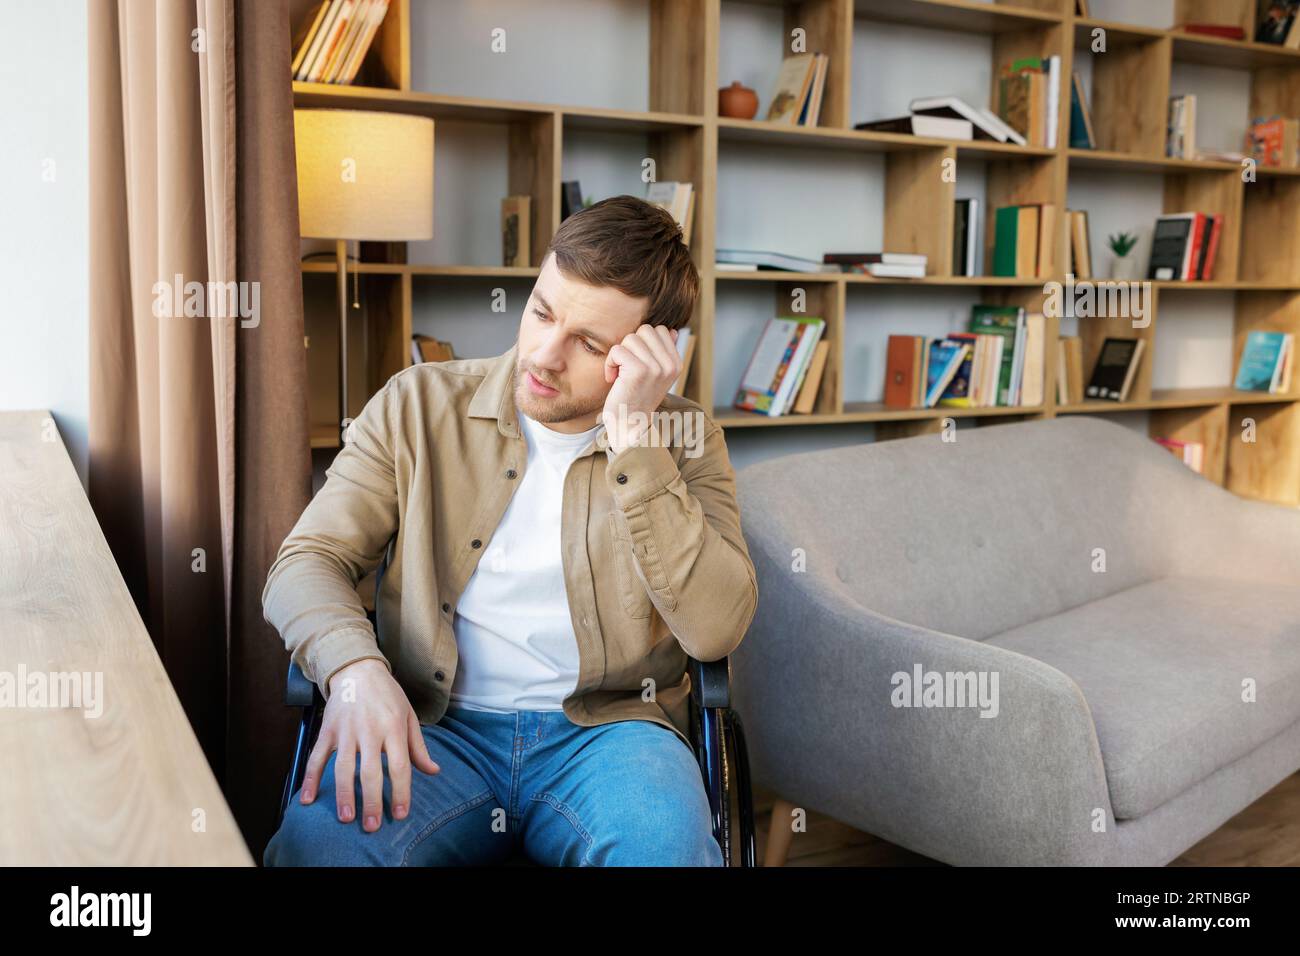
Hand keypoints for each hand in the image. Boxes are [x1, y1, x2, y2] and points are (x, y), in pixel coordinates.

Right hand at [299, 659, 440, 831]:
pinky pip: (317, 757)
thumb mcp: (408, 716)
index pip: (399, 766)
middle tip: (372, 825)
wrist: (358, 669)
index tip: (400, 814)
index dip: (400, 792)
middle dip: (371, 801)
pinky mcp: (327, 730)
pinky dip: (311, 778)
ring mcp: (346, 731)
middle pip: (370, 772)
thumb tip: (433, 771)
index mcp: (393, 728)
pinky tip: (308, 798)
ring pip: (343, 768)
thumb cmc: (388, 695)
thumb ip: (418, 747)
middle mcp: (370, 731)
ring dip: (344, 795)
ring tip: (347, 818)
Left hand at [602, 324, 680, 452]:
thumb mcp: (657, 375)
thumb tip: (673, 331)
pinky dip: (610, 363)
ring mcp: (656, 367)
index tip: (638, 363)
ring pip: (631, 338)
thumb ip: (664, 353)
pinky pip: (618, 349)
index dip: (643, 343)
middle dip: (631, 346)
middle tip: (627, 367)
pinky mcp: (638, 370)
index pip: (661, 330)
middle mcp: (670, 364)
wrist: (629, 426)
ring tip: (621, 374)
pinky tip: (613, 378)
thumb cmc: (638, 398)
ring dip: (619, 355)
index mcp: (676, 363)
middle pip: (645, 330)